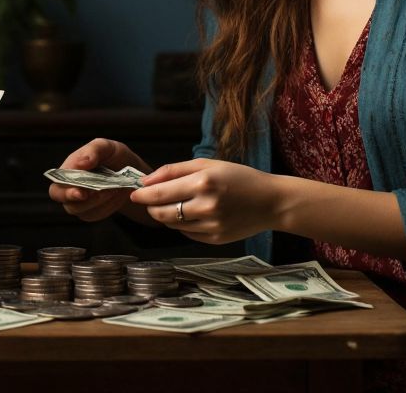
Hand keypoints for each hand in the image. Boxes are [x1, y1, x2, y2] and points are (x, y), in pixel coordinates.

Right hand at [48, 139, 152, 222]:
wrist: (130, 171)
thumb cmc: (113, 156)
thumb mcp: (106, 146)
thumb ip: (94, 150)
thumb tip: (81, 163)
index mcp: (68, 170)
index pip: (57, 185)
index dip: (66, 192)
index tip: (81, 192)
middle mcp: (69, 188)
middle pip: (66, 202)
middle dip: (82, 201)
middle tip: (99, 193)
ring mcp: (80, 202)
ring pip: (82, 210)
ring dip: (100, 201)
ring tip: (114, 189)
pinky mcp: (92, 211)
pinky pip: (97, 214)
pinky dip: (109, 206)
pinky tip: (117, 195)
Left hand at [129, 159, 284, 244]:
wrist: (271, 202)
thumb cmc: (239, 178)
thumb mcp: (208, 164)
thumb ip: (174, 170)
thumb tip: (146, 181)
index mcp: (203, 183)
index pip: (159, 194)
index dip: (141, 194)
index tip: (134, 192)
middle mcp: (206, 206)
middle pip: (161, 213)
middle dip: (150, 207)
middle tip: (151, 199)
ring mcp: (211, 226)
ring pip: (172, 225)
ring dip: (166, 215)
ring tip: (176, 204)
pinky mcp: (215, 240)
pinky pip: (186, 233)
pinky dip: (183, 224)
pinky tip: (194, 214)